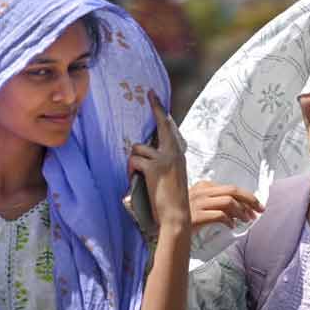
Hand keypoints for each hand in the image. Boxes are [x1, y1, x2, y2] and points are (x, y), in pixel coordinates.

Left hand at [128, 92, 189, 230]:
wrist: (176, 215)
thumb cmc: (172, 200)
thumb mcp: (171, 176)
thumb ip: (162, 162)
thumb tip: (142, 154)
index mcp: (178, 155)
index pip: (169, 128)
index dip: (160, 112)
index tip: (154, 96)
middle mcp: (174, 153)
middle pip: (160, 125)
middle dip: (155, 109)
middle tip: (150, 93)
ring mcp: (164, 159)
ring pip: (138, 149)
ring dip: (134, 160)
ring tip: (137, 174)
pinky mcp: (153, 168)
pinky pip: (134, 162)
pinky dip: (131, 171)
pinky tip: (136, 179)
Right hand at [189, 181, 262, 231]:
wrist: (166, 229)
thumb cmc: (184, 219)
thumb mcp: (200, 205)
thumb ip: (216, 203)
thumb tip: (240, 209)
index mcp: (203, 186)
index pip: (230, 188)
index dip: (247, 197)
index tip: (257, 207)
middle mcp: (200, 192)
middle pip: (232, 191)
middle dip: (250, 200)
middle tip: (260, 211)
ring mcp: (197, 203)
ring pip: (228, 201)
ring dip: (241, 211)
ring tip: (247, 220)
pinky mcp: (195, 216)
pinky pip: (219, 215)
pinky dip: (229, 220)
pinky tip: (232, 227)